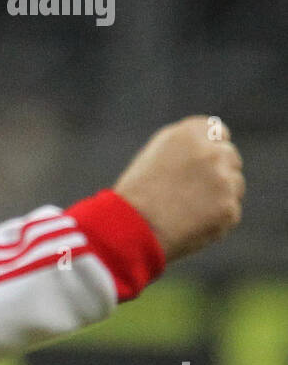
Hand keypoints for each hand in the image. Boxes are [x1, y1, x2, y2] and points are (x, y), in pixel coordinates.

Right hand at [113, 115, 243, 261]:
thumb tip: (211, 153)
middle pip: (231, 158)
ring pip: (235, 186)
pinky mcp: (228, 208)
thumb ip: (185, 151)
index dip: (210, 151)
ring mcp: (223, 180)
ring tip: (187, 215)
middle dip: (219, 175)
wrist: (129, 231)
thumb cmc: (134, 199)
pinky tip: (190, 228)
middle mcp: (211, 151)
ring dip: (219, 199)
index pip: (218, 133)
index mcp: (189, 133)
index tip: (201, 168)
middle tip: (194, 197)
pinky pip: (230, 215)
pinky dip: (215, 224)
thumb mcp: (154, 158)